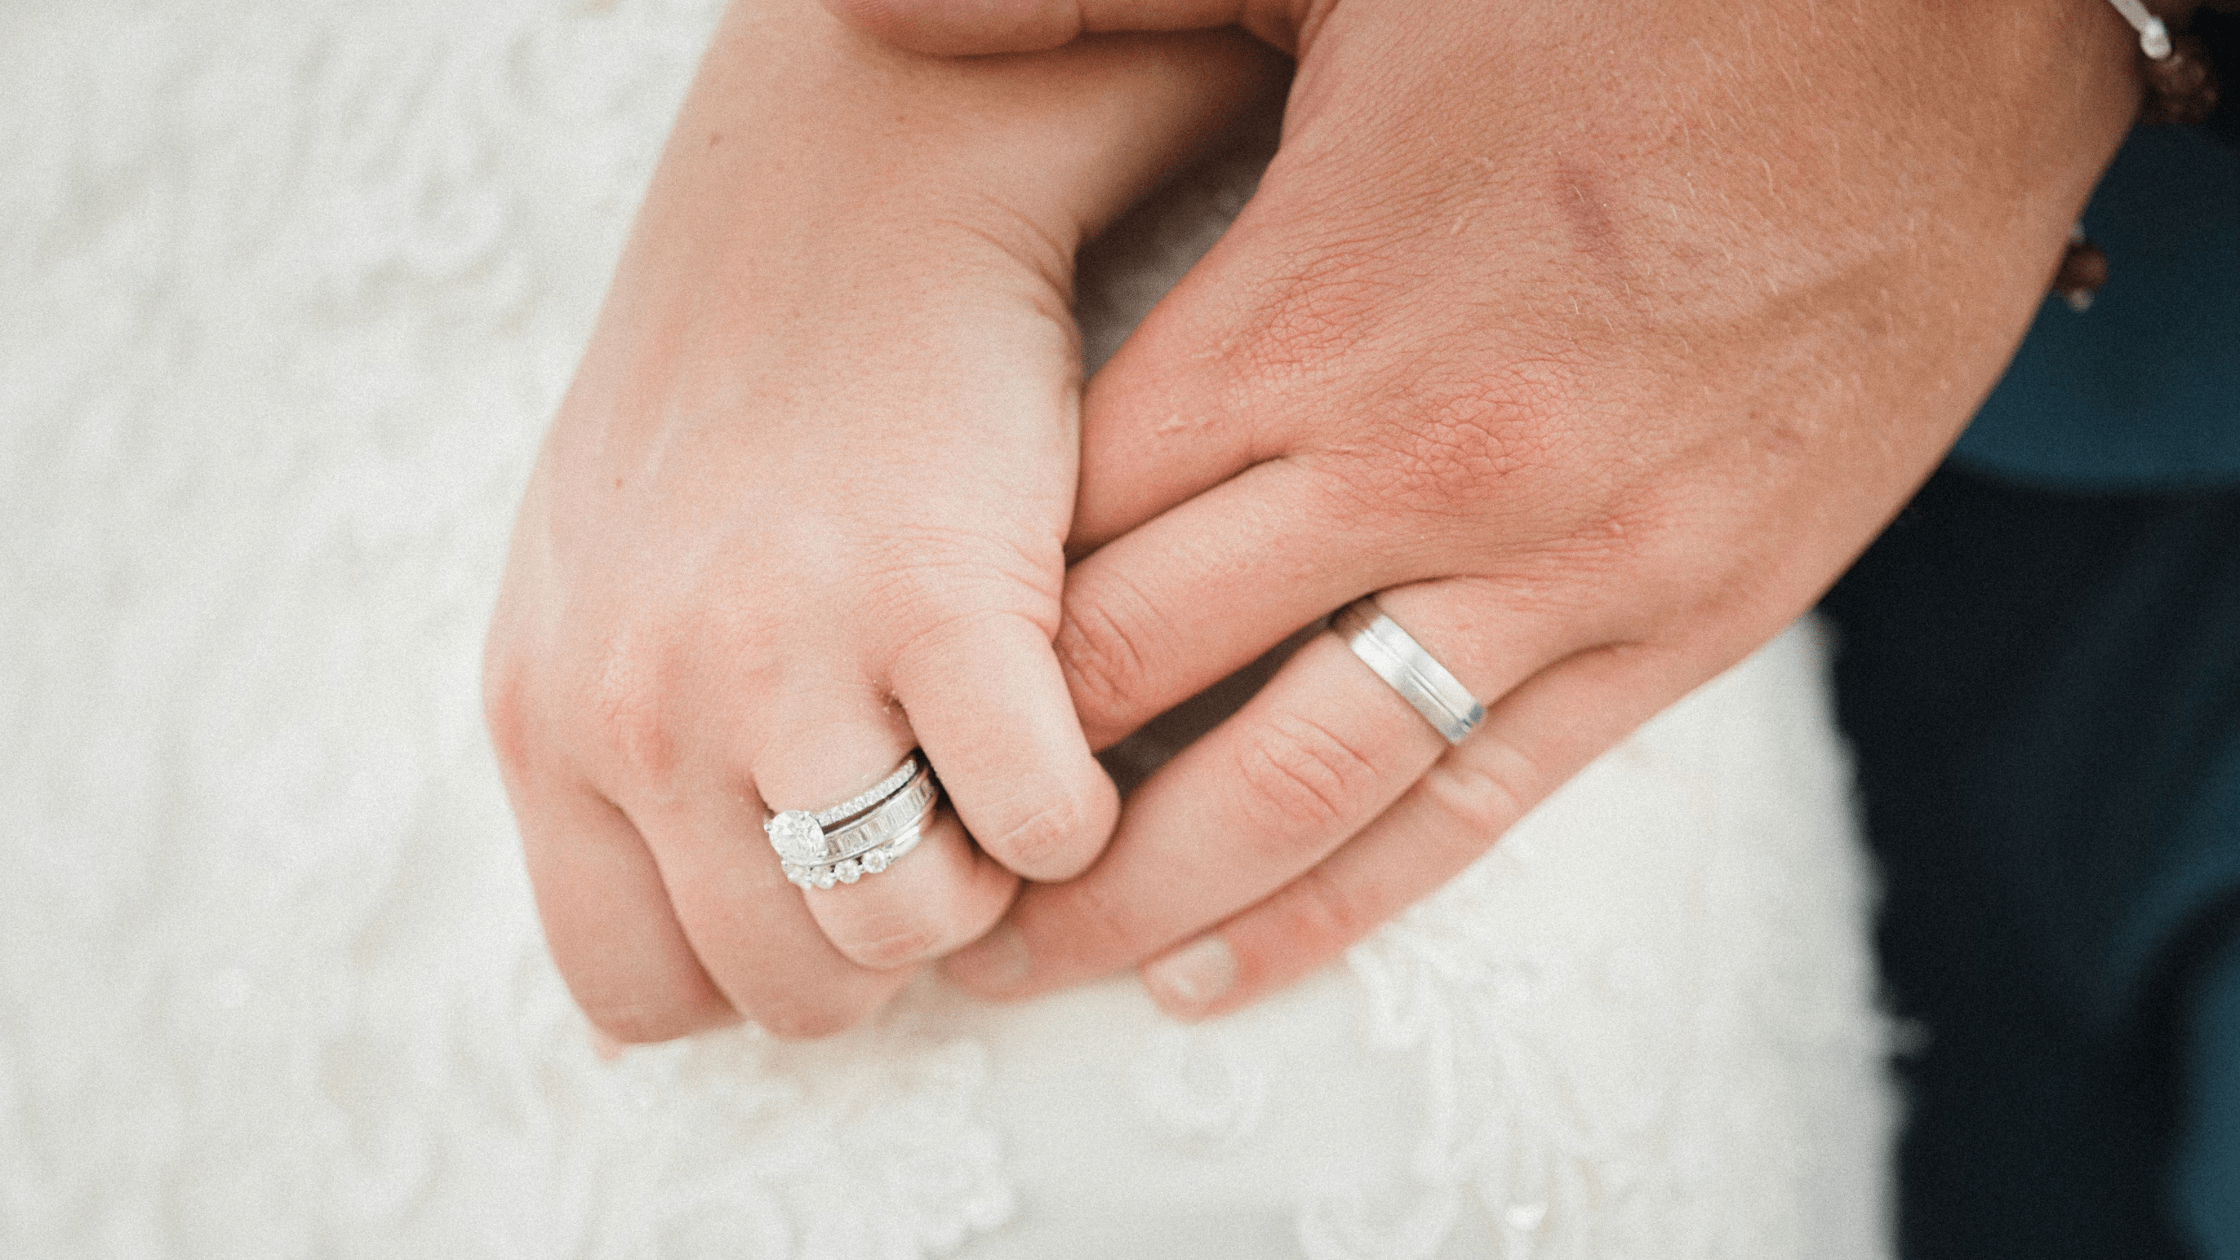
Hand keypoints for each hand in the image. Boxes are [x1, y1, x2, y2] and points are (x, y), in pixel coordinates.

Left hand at [482, 0, 1276, 1040]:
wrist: (855, 154)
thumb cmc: (752, 364)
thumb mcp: (601, 567)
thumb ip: (617, 739)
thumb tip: (698, 923)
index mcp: (550, 710)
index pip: (641, 989)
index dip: (771, 964)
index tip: (852, 882)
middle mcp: (632, 707)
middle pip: (791, 988)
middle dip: (898, 935)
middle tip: (957, 822)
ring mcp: (771, 660)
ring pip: (905, 934)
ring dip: (989, 880)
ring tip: (1011, 759)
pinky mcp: (933, 600)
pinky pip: (1038, 830)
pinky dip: (1084, 804)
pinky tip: (1074, 704)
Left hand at [829, 0, 2145, 1014]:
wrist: (1944, 26)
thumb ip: (1091, 0)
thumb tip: (870, 21)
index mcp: (1308, 315)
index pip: (1065, 524)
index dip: (950, 627)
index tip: (875, 692)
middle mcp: (1415, 470)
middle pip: (1140, 675)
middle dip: (1000, 786)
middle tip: (888, 862)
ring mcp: (1561, 568)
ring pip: (1292, 788)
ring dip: (1138, 894)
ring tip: (1022, 966)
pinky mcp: (1687, 620)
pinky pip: (1481, 810)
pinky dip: (1342, 906)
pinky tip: (1231, 970)